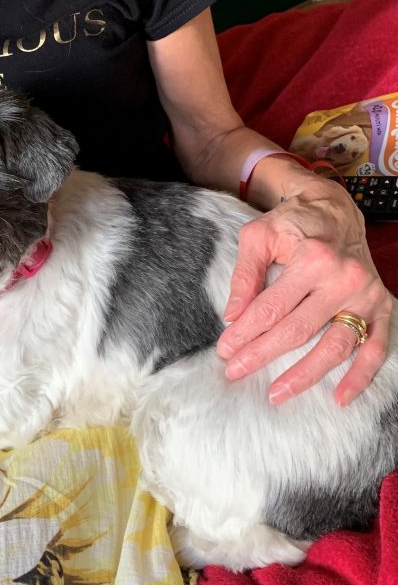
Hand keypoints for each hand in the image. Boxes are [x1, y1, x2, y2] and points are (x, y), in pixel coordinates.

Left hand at [217, 178, 391, 405]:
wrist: (335, 209)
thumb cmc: (292, 222)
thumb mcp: (258, 236)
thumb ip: (245, 275)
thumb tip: (232, 316)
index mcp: (312, 258)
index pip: (271, 307)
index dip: (245, 332)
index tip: (225, 350)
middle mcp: (343, 277)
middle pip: (298, 329)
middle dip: (263, 353)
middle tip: (236, 371)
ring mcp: (365, 294)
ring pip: (335, 345)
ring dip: (306, 375)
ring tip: (278, 393)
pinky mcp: (381, 305)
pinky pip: (375, 348)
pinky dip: (360, 376)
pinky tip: (340, 397)